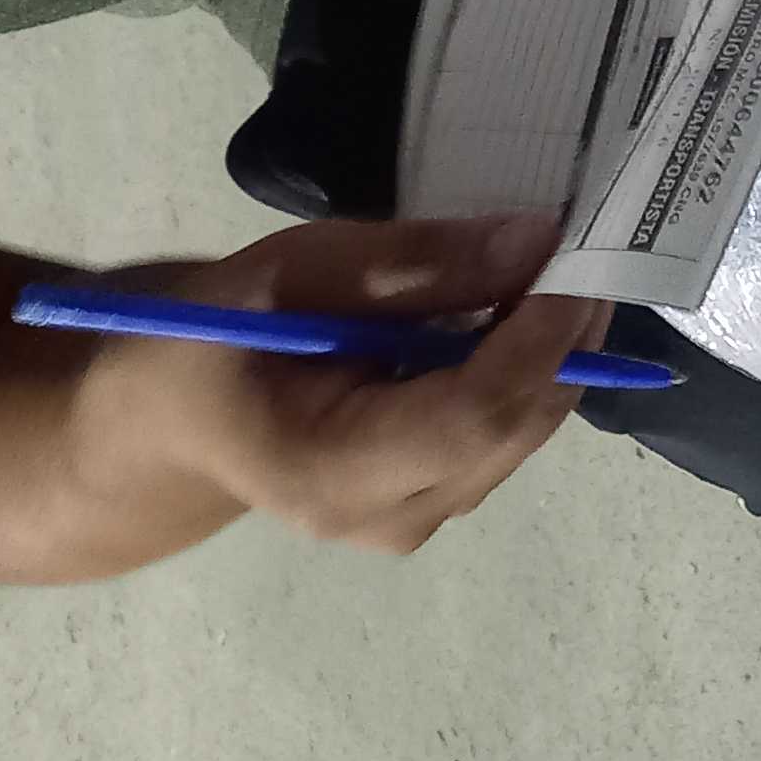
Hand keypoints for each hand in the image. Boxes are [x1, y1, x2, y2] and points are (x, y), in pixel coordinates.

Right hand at [56, 214, 608, 562]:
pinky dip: (531, 366)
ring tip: (565, 263)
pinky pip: (506, 430)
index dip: (538, 339)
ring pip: (523, 431)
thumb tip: (533, 241)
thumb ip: (408, 264)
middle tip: (593, 243)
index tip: (575, 257)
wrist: (167, 420)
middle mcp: (385, 518)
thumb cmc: (210, 340)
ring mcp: (414, 519)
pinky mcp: (434, 497)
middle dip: (565, 335)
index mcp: (330, 474)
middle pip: (513, 429)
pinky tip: (528, 307)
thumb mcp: (289, 276)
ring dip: (557, 348)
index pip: (472, 417)